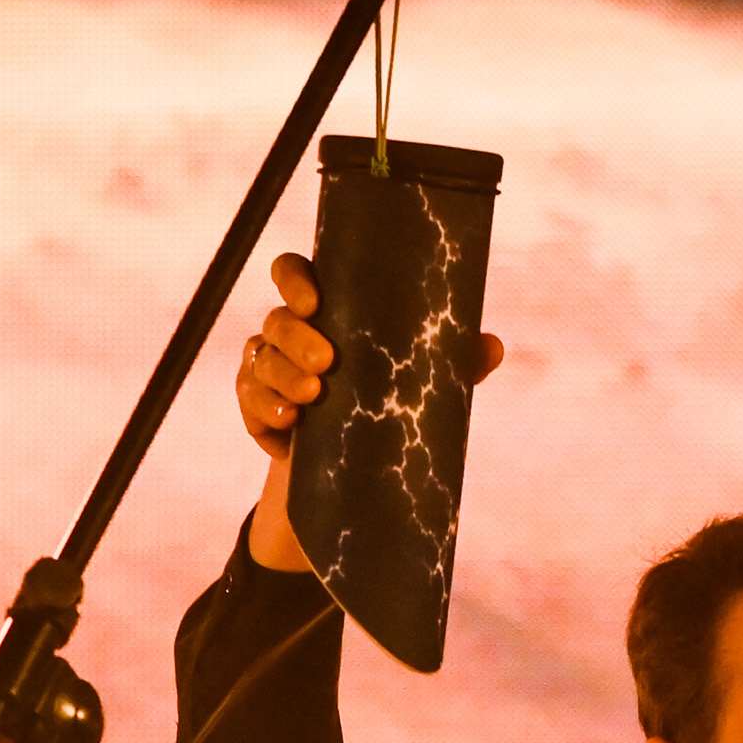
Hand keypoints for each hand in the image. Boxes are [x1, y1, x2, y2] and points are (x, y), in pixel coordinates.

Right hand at [235, 253, 503, 573]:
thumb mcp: (419, 380)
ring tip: (310, 397)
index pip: (293, 274)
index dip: (294, 278)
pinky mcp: (257, 409)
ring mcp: (268, 369)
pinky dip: (264, 408)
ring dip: (282, 376)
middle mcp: (289, 333)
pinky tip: (287, 420)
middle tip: (327, 362)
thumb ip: (454, 361)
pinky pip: (249, 399)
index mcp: (324, 310)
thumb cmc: (388, 401)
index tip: (315, 301)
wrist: (353, 468)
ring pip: (261, 359)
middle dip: (296, 338)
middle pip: (276, 319)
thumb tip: (493, 346)